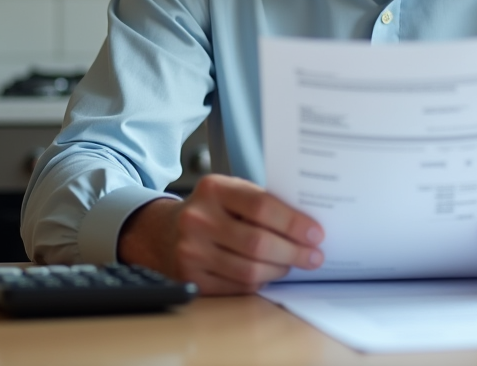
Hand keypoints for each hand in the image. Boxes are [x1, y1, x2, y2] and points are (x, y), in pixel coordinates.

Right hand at [117, 174, 324, 294]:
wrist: (161, 232)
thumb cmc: (209, 210)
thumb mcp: (230, 192)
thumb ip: (262, 202)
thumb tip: (306, 225)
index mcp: (214, 189)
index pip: (262, 206)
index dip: (293, 222)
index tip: (315, 233)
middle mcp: (198, 219)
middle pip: (258, 242)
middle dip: (294, 252)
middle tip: (313, 256)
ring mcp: (191, 251)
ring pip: (250, 270)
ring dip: (279, 270)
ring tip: (291, 264)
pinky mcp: (191, 278)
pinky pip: (238, 287)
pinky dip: (259, 282)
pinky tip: (267, 274)